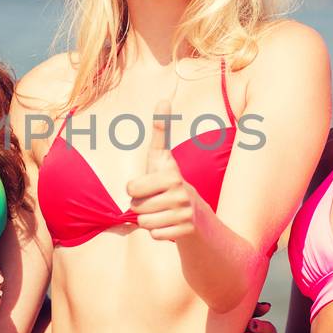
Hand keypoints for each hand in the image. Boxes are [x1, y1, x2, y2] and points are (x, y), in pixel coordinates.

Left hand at [126, 100, 199, 241]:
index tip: (149, 174)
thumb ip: (161, 131)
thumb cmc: (171, 184)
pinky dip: (158, 232)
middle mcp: (180, 190)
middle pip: (135, 205)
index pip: (133, 184)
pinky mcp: (186, 230)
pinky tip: (170, 225)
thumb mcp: (163, 158)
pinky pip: (154, 234)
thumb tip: (163, 98)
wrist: (199, 219)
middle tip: (157, 202)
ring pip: (143, 221)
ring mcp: (185, 211)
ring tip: (163, 213)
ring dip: (149, 221)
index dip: (134, 188)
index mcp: (170, 173)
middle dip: (140, 206)